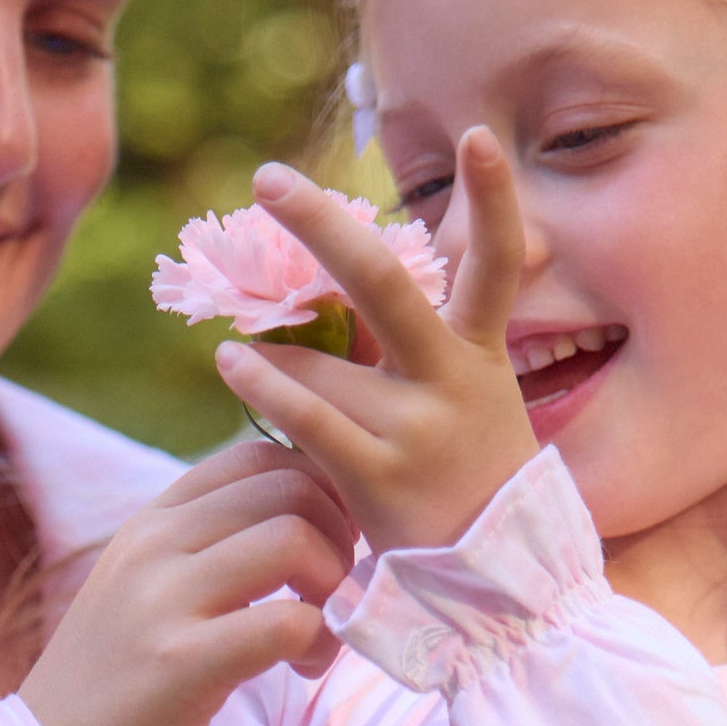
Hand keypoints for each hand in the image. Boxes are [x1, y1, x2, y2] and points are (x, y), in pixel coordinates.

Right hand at [19, 435, 355, 725]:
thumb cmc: (114, 688)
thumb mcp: (144, 593)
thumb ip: (201, 551)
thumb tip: (290, 519)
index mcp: (150, 525)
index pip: (258, 454)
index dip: (319, 491)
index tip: (329, 544)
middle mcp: (152, 547)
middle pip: (288, 487)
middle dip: (338, 535)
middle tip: (333, 592)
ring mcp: (162, 602)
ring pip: (293, 540)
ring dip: (334, 586)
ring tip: (320, 635)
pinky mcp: (180, 664)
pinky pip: (286, 621)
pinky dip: (320, 642)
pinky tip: (307, 670)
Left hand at [211, 134, 536, 555]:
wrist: (491, 589)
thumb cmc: (464, 491)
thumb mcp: (464, 410)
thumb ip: (413, 354)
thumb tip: (332, 299)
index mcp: (481, 356)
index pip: (497, 263)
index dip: (493, 198)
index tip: (475, 136)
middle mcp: (454, 381)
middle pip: (386, 282)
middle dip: (323, 225)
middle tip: (266, 180)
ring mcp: (419, 429)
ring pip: (326, 360)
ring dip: (271, 348)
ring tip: (232, 339)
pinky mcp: (381, 479)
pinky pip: (309, 420)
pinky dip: (264, 386)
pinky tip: (229, 363)